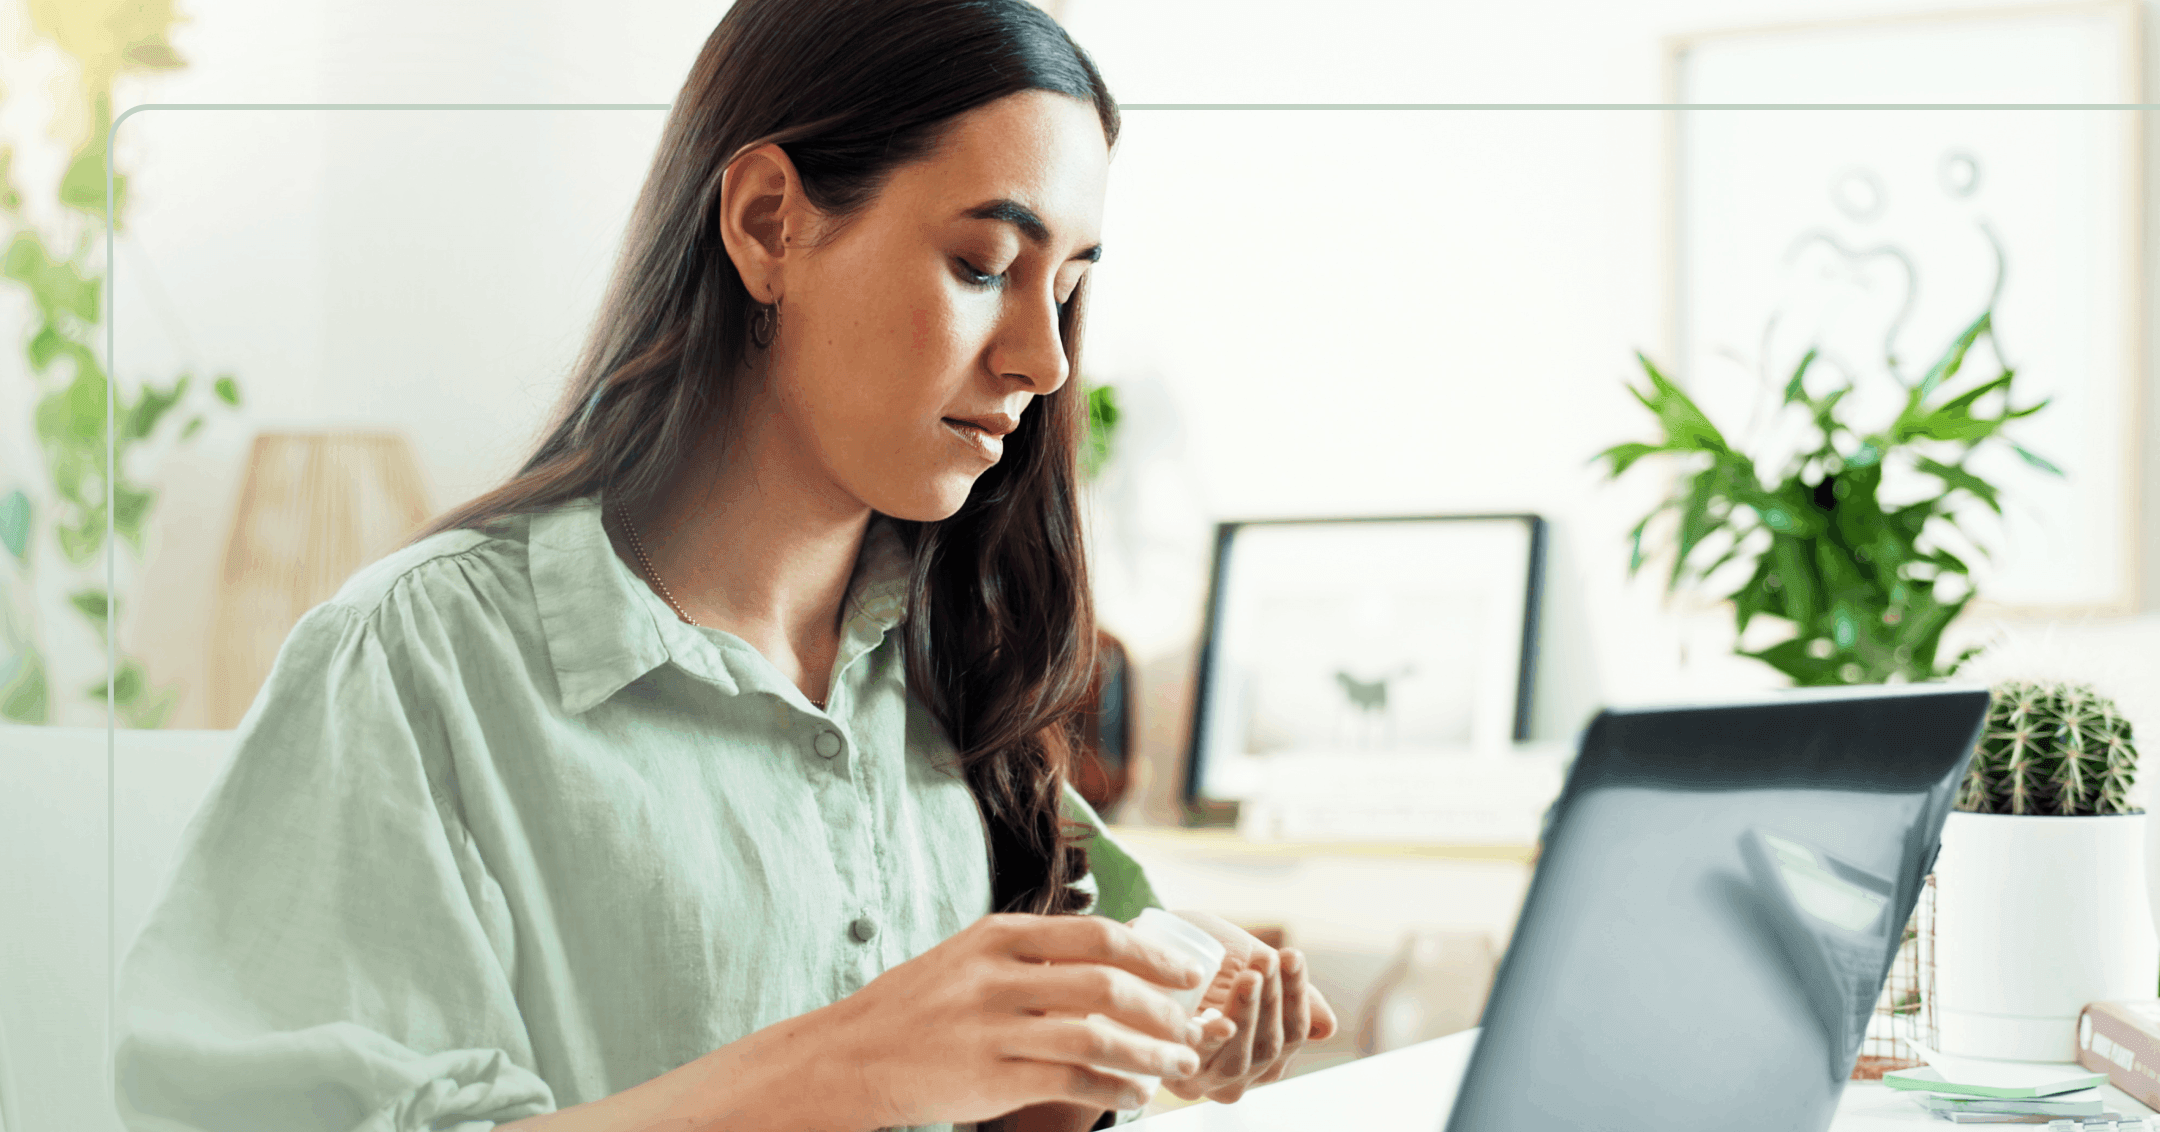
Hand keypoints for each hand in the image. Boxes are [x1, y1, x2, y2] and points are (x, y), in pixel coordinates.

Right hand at [818, 912, 1214, 1129]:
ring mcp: (992, 1028)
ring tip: (1177, 1065)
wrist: (850, 1056)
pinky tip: (1134, 1092)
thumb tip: (1110, 953)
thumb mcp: (967, 958)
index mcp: (998, 936)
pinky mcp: (989, 1078)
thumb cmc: (917, 1007)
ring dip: (1150, 1053)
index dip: (1153, 957)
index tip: (1188, 975)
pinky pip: (1071, 1080)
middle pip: (1106, 986)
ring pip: (1096, 1037)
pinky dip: (1114, 1087)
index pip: (1097, 936)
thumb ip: (1029, 953)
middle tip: (1192, 1028)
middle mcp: (997, 976)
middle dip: (1163, 1010)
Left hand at [1159, 910, 1338, 1102]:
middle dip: (1275, 999)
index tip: (1292, 955)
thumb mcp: (1247, 967)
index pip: (1293, 1031)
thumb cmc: (1200, 958)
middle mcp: (1237, 1076)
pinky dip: (1213, 1042)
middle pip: (1271, 1046)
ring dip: (1249, 1014)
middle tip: (1268, 957)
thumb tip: (1327, 1028)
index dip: (1297, 995)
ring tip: (1250, 974)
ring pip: (1241, 1056)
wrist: (1141, 947)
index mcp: (1263, 1055)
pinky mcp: (1171, 1073)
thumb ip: (1284, 992)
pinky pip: (1198, 1062)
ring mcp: (1205, 1079)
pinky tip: (1222, 1019)